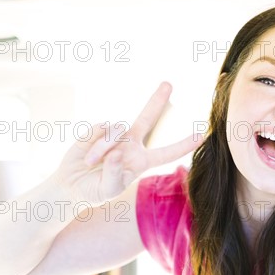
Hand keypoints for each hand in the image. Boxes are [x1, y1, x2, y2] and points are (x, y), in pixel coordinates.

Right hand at [53, 82, 203, 203]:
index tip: (203, 134)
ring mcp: (115, 136)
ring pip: (116, 130)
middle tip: (168, 83)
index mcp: (142, 161)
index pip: (168, 152)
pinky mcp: (97, 130)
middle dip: (157, 100)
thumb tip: (115, 152)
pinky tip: (86, 155)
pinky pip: (100, 128)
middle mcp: (131, 144)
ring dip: (102, 148)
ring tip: (92, 162)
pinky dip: (91, 143)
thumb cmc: (95, 191)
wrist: (71, 185)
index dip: (185, 144)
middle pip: (148, 118)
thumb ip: (114, 173)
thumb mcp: (108, 189)